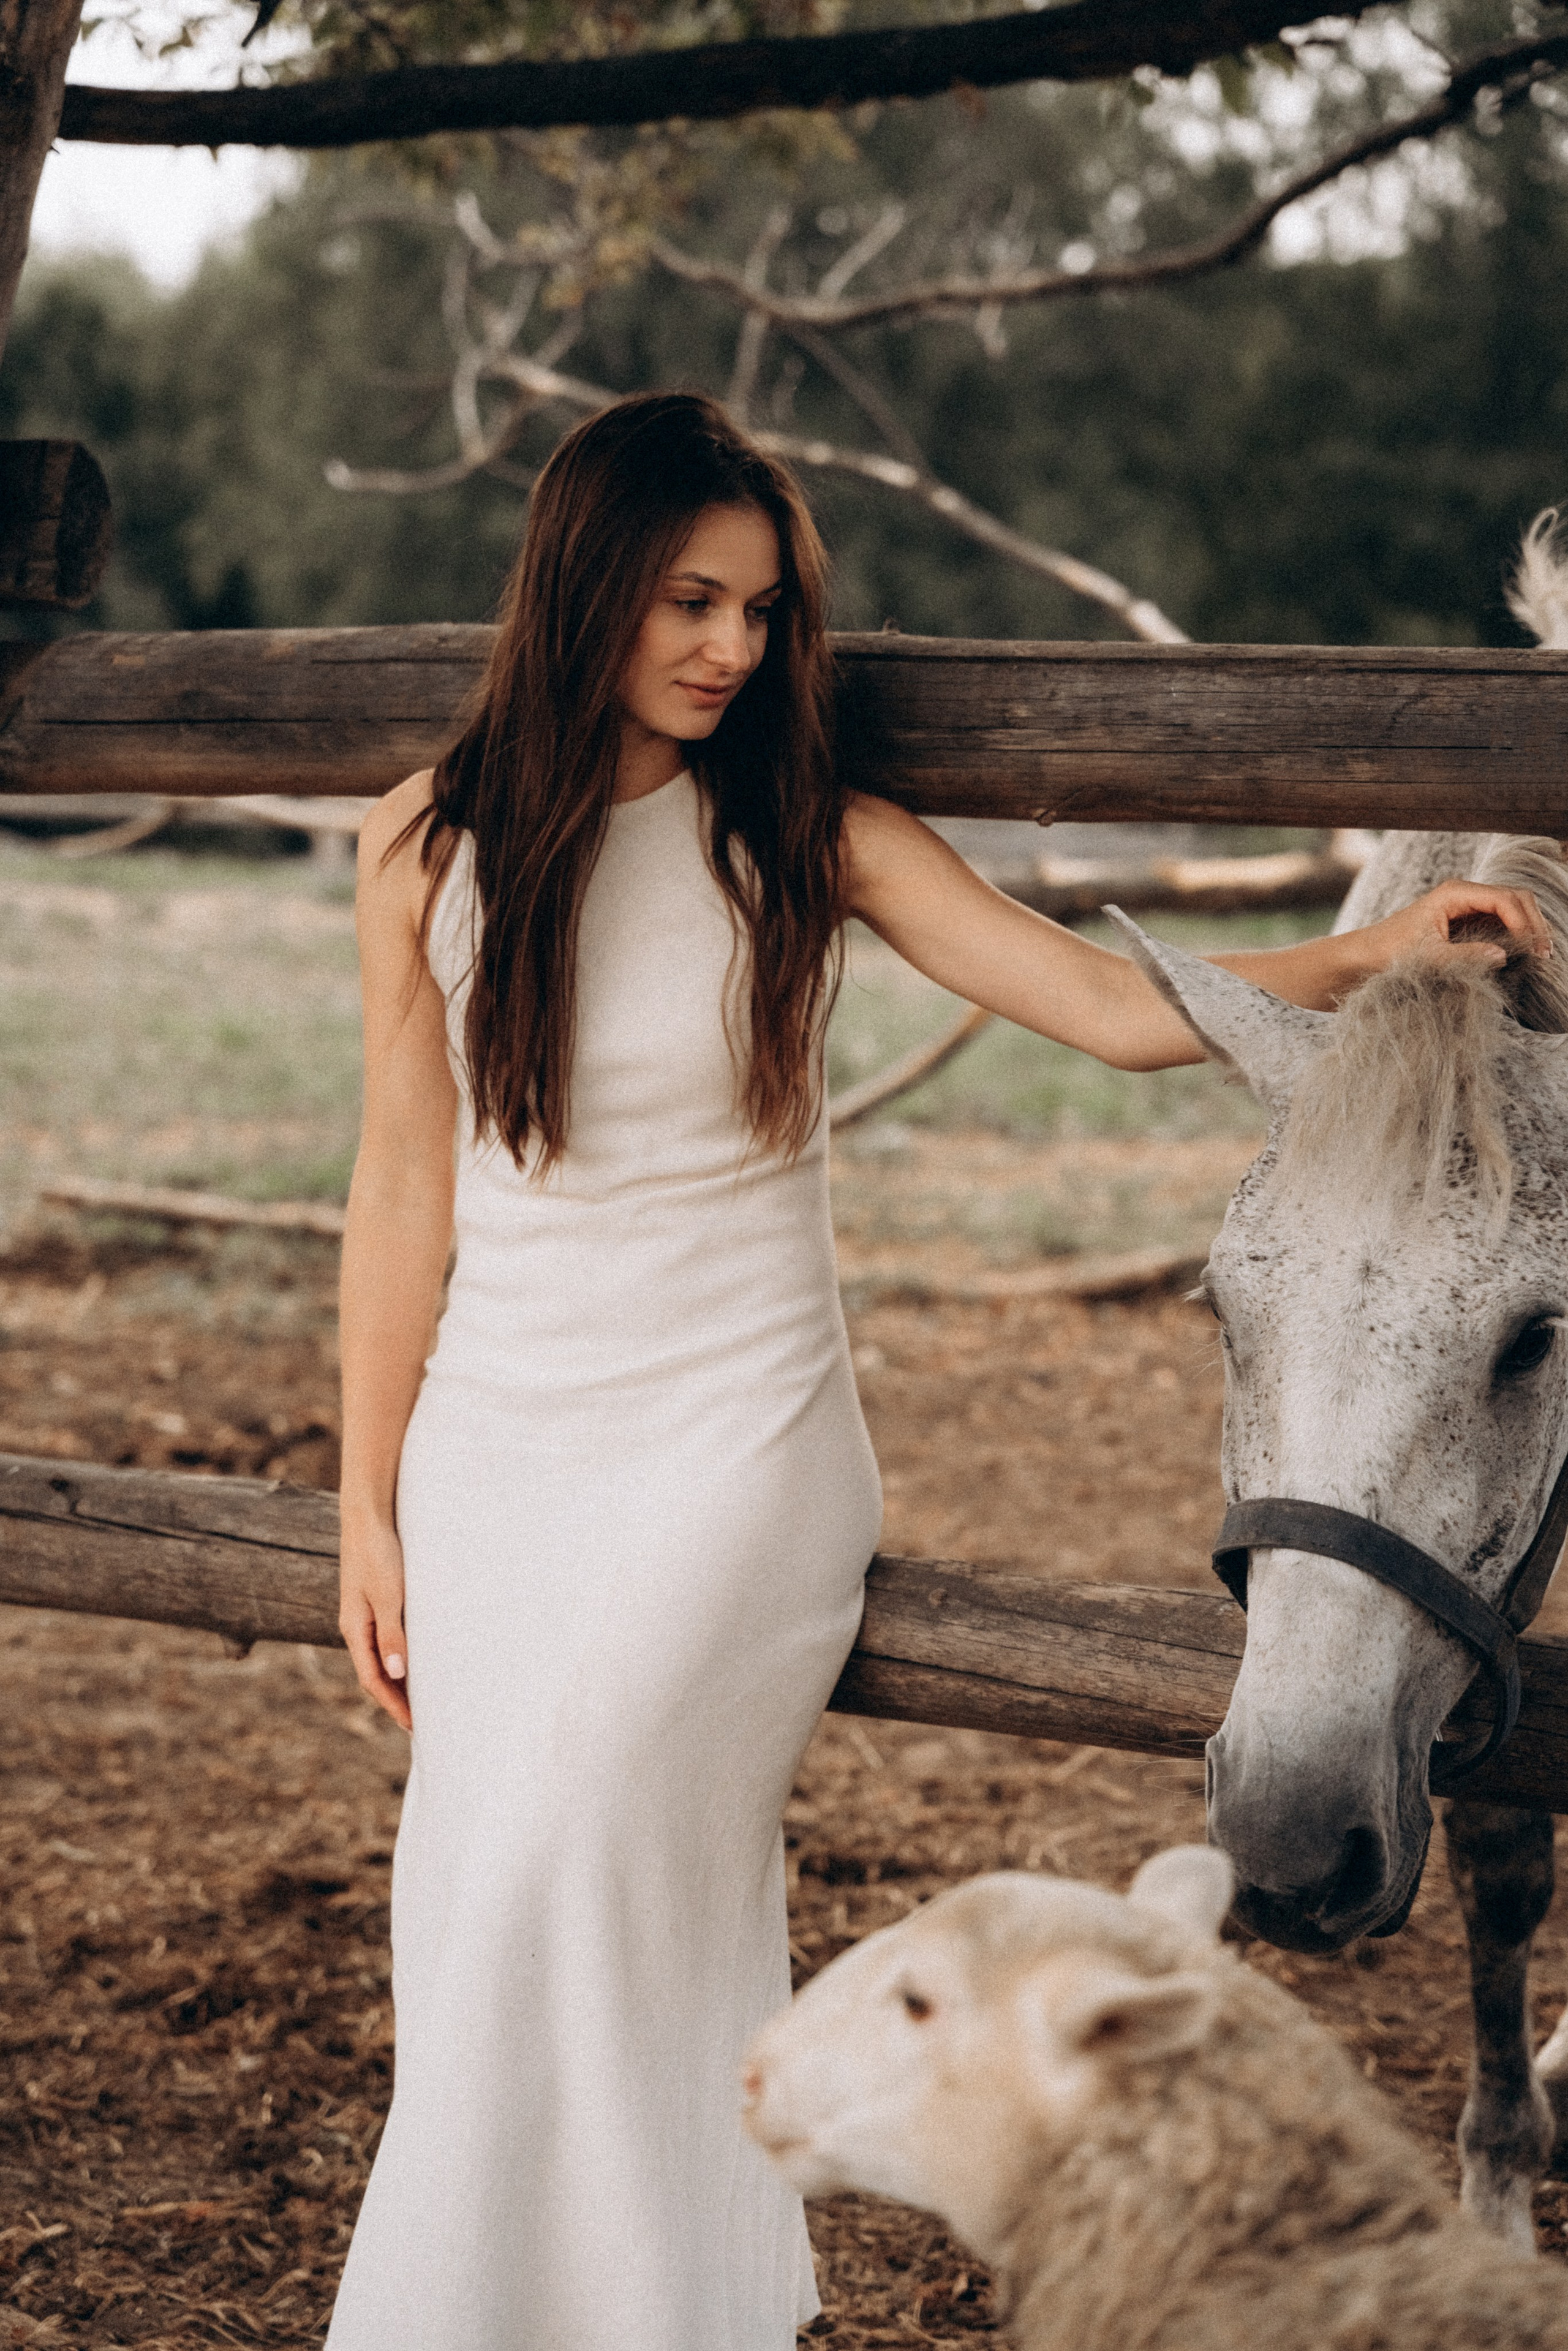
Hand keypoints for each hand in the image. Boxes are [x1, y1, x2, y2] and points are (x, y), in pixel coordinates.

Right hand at [339, 1515, 410, 1730]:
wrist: (369, 1515)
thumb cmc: (378, 1553)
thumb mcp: (387, 1595)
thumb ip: (392, 1634)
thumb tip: (398, 1674)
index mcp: (355, 1629)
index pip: (373, 1680)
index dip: (393, 1705)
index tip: (413, 1726)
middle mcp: (358, 1626)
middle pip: (376, 1673)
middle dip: (396, 1699)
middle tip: (421, 1722)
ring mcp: (366, 1614)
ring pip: (382, 1656)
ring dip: (400, 1680)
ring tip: (422, 1699)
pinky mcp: (377, 1600)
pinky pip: (389, 1638)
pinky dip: (402, 1655)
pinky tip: (418, 1659)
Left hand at [1359, 878, 1552, 972]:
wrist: (1366, 956)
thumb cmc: (1391, 953)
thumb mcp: (1429, 959)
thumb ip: (1466, 956)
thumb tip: (1503, 955)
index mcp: (1454, 893)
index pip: (1504, 899)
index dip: (1523, 923)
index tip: (1533, 949)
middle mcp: (1463, 893)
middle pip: (1515, 897)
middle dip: (1533, 922)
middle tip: (1545, 953)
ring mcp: (1466, 904)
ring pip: (1512, 906)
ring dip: (1528, 926)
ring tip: (1539, 954)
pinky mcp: (1466, 918)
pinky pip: (1501, 918)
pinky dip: (1517, 931)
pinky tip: (1524, 951)